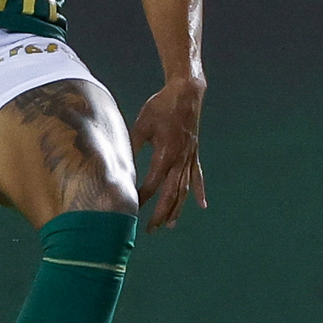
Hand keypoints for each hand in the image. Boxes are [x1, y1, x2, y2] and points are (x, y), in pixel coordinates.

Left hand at [131, 76, 206, 231]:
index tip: (131, 207)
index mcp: (165, 153)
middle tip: (150, 229)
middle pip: (171, 193)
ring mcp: (189, 157)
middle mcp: (180, 159)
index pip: (153, 183)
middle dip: (160, 213)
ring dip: (178, 208)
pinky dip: (199, 191)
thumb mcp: (142, 125)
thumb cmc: (161, 107)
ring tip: (171, 225)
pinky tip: (202, 205)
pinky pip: (197, 176)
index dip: (142, 197)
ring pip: (184, 189)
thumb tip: (121, 164)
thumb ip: (133, 146)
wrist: (186, 93)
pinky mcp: (194, 153)